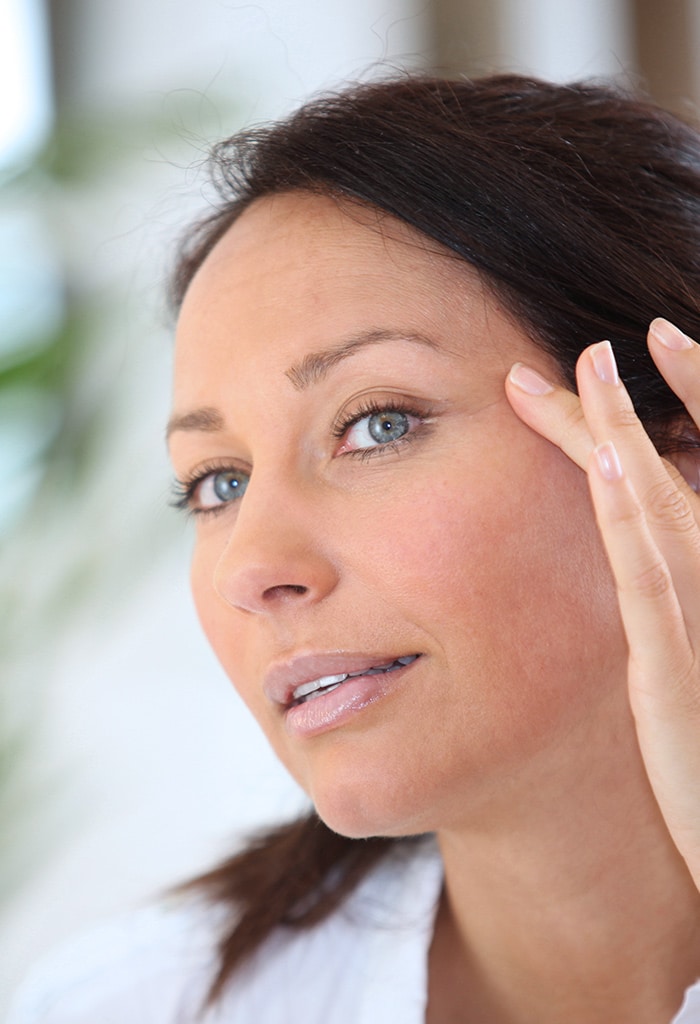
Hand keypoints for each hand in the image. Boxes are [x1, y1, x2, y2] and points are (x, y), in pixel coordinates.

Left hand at [506, 319, 699, 886]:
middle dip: (629, 406)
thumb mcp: (682, 664)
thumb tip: (630, 547)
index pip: (696, 476)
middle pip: (673, 475)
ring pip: (659, 505)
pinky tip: (600, 460)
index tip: (634, 354)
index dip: (681, 408)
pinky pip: (648, 574)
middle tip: (592, 345)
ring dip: (622, 431)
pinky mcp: (677, 663)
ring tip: (591, 367)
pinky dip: (625, 512)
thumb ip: (663, 598)